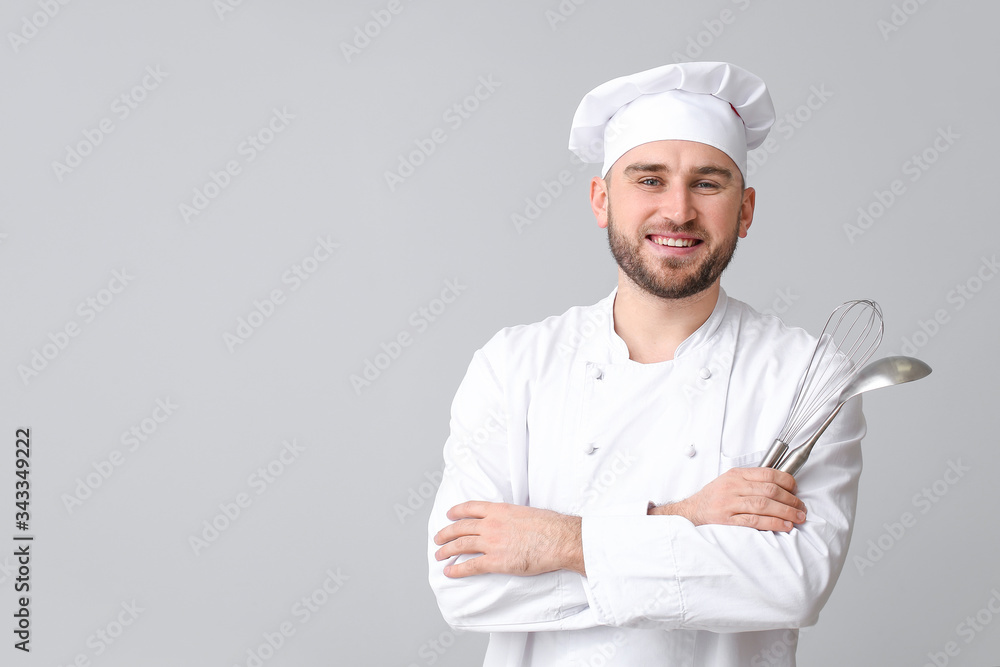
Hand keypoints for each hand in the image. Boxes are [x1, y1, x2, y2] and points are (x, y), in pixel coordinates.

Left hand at [433, 501, 584, 577]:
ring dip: (447, 550)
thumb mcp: (526, 512)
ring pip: (461, 545)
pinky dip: (457, 569)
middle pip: (461, 527)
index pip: (471, 508)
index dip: (457, 511)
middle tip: (438, 538)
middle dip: (446, 533)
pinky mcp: (496, 561)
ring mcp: (492, 543)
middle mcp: (491, 524)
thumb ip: (512, 517)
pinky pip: (470, 566)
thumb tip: (510, 523)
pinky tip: (449, 572)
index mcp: (499, 510)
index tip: (450, 515)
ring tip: (439, 555)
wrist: (559, 539)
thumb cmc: (549, 526)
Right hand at [649, 467, 805, 531]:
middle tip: (801, 508)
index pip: (768, 473)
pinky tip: (785, 526)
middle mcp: (733, 486)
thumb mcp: (729, 482)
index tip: (796, 490)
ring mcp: (729, 503)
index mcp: (736, 475)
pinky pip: (755, 520)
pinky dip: (773, 523)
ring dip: (786, 512)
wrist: (690, 512)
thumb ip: (751, 482)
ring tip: (798, 518)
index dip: (787, 482)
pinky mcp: (727, 520)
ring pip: (764, 504)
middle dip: (791, 499)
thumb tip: (781, 487)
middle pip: (770, 490)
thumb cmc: (713, 499)